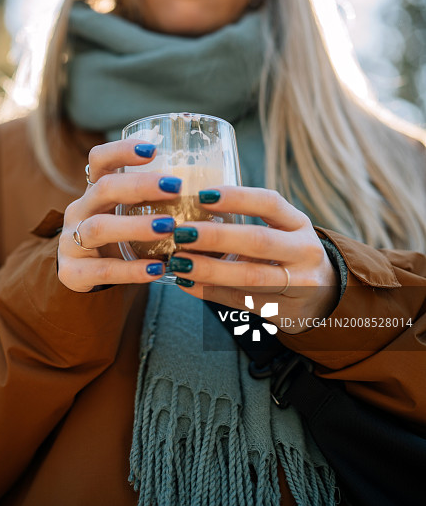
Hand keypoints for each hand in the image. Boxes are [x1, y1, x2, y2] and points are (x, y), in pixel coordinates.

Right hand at [57, 139, 180, 291]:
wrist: (82, 276)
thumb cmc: (118, 238)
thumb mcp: (127, 215)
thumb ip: (154, 203)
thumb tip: (210, 193)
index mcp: (94, 191)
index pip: (99, 160)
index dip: (122, 150)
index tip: (152, 149)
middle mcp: (80, 210)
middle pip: (104, 188)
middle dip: (140, 185)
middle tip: (175, 187)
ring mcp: (71, 241)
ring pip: (99, 227)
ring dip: (136, 226)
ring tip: (169, 227)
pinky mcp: (73, 272)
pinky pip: (103, 270)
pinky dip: (131, 270)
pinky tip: (157, 270)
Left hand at [166, 187, 338, 333]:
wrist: (325, 297)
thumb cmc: (288, 254)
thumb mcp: (282, 232)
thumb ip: (246, 222)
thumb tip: (190, 214)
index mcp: (298, 223)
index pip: (269, 203)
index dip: (236, 197)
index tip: (203, 195)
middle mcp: (303, 251)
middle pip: (258, 241)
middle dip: (216, 237)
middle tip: (183, 233)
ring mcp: (298, 283)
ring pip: (250, 276)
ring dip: (209, 269)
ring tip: (179, 262)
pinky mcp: (283, 310)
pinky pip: (241, 300)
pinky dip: (210, 291)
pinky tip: (186, 283)